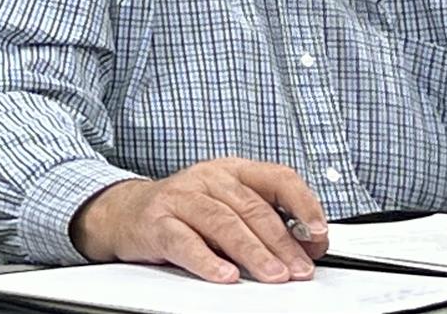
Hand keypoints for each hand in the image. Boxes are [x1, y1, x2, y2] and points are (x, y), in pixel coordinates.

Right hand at [71, 158, 329, 283]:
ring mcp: (179, 198)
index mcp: (232, 171)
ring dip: (252, 252)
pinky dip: (206, 260)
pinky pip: (184, 240)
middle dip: (280, 242)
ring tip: (273, 275)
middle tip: (300, 270)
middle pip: (251, 207)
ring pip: (222, 222)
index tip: (320, 232)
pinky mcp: (156, 222)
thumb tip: (311, 244)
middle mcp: (207, 178)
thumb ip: (269, 222)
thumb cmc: (187, 212)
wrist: (126, 212)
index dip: (303, 203)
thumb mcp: (230, 209)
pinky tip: (225, 274)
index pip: (276, 177)